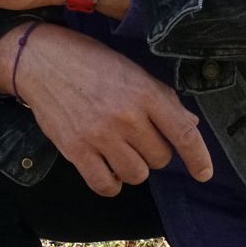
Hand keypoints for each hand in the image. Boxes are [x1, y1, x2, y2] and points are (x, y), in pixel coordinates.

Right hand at [0, 24, 212, 194]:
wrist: (42, 61)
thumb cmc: (91, 63)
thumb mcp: (132, 72)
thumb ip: (162, 99)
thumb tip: (189, 124)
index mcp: (144, 92)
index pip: (183, 133)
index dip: (199, 158)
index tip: (204, 174)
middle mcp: (125, 116)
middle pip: (160, 158)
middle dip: (153, 151)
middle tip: (136, 135)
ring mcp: (100, 135)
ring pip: (137, 175)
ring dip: (132, 167)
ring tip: (119, 149)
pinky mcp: (76, 150)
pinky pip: (106, 185)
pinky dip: (111, 183)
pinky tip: (107, 167)